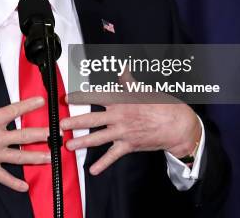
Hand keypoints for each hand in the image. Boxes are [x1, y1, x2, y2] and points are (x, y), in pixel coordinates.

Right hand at [0, 79, 50, 190]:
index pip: (13, 111)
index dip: (28, 105)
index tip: (41, 102)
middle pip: (24, 136)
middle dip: (42, 134)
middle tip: (56, 133)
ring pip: (20, 157)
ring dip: (36, 157)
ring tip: (50, 157)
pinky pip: (4, 178)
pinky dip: (15, 183)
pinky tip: (25, 186)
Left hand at [60, 71, 200, 175]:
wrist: (178, 126)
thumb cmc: (162, 105)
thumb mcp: (144, 90)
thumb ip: (129, 81)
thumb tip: (122, 68)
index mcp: (121, 101)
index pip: (96, 97)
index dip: (80, 97)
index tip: (67, 98)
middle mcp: (119, 116)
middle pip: (91, 119)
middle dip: (74, 122)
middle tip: (61, 124)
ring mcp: (122, 132)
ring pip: (98, 138)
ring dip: (82, 142)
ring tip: (68, 145)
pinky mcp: (129, 145)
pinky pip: (113, 156)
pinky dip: (103, 164)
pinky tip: (93, 170)